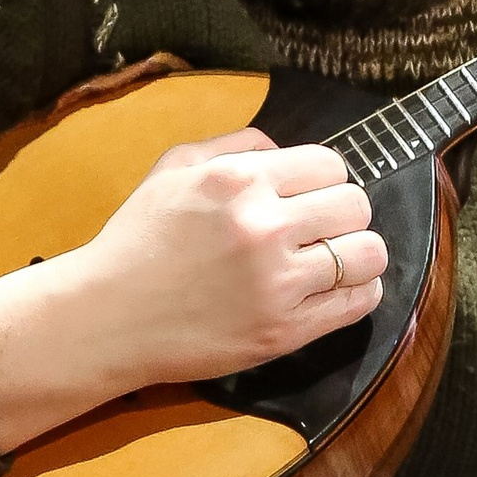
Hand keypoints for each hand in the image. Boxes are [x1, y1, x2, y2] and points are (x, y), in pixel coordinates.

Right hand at [0, 130, 388, 455]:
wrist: (106, 317)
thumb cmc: (138, 240)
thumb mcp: (173, 168)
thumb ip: (235, 144)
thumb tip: (284, 148)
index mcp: (239, 180)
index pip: (330, 164)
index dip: (326, 179)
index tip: (313, 196)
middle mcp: (263, 226)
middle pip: (356, 205)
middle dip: (344, 214)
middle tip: (322, 229)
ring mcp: (277, 282)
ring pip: (369, 254)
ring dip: (358, 254)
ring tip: (334, 260)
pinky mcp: (283, 331)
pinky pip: (358, 303)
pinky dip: (359, 293)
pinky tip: (336, 290)